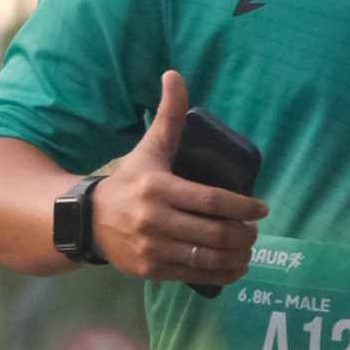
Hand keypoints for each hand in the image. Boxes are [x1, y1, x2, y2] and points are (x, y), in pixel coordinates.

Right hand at [89, 70, 266, 288]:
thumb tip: (174, 74)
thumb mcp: (149, 148)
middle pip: (214, 232)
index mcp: (159, 188)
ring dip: (237, 256)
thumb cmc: (129, 182)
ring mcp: (152, 247)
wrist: (87, 220)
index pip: (211, 200)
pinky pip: (193, 275)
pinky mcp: (150, 269)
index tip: (261, 209)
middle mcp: (155, 219)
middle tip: (254, 231)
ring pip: (206, 257)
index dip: (242, 207)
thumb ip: (168, 115)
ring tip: (248, 249)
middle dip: (243, 234)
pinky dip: (220, 274)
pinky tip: (235, 267)